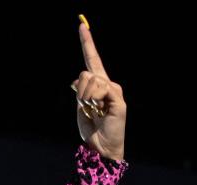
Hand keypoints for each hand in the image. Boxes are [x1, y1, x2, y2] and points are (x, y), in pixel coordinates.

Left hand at [70, 20, 125, 161]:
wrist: (100, 147)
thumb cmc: (91, 129)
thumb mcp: (80, 108)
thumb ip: (80, 92)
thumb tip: (78, 80)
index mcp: (97, 85)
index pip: (92, 59)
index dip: (87, 43)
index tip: (82, 25)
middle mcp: (107, 84)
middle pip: (86, 72)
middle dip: (79, 91)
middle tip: (86, 107)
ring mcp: (114, 90)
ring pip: (90, 79)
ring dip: (85, 98)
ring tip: (94, 111)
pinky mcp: (118, 98)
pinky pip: (99, 88)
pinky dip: (93, 99)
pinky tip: (99, 110)